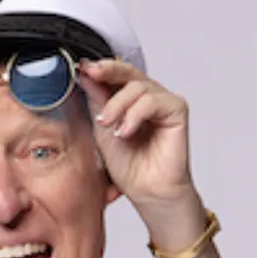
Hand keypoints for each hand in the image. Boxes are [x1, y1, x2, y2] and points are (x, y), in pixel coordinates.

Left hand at [77, 60, 203, 241]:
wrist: (146, 190)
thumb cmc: (128, 165)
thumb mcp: (102, 129)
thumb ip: (97, 102)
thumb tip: (85, 75)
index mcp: (129, 99)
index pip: (114, 76)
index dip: (98, 68)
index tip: (80, 67)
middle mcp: (148, 96)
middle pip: (128, 72)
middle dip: (107, 71)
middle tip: (90, 74)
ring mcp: (163, 102)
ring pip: (138, 86)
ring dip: (118, 104)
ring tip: (108, 125)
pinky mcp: (177, 110)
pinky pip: (153, 101)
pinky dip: (135, 114)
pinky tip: (126, 132)